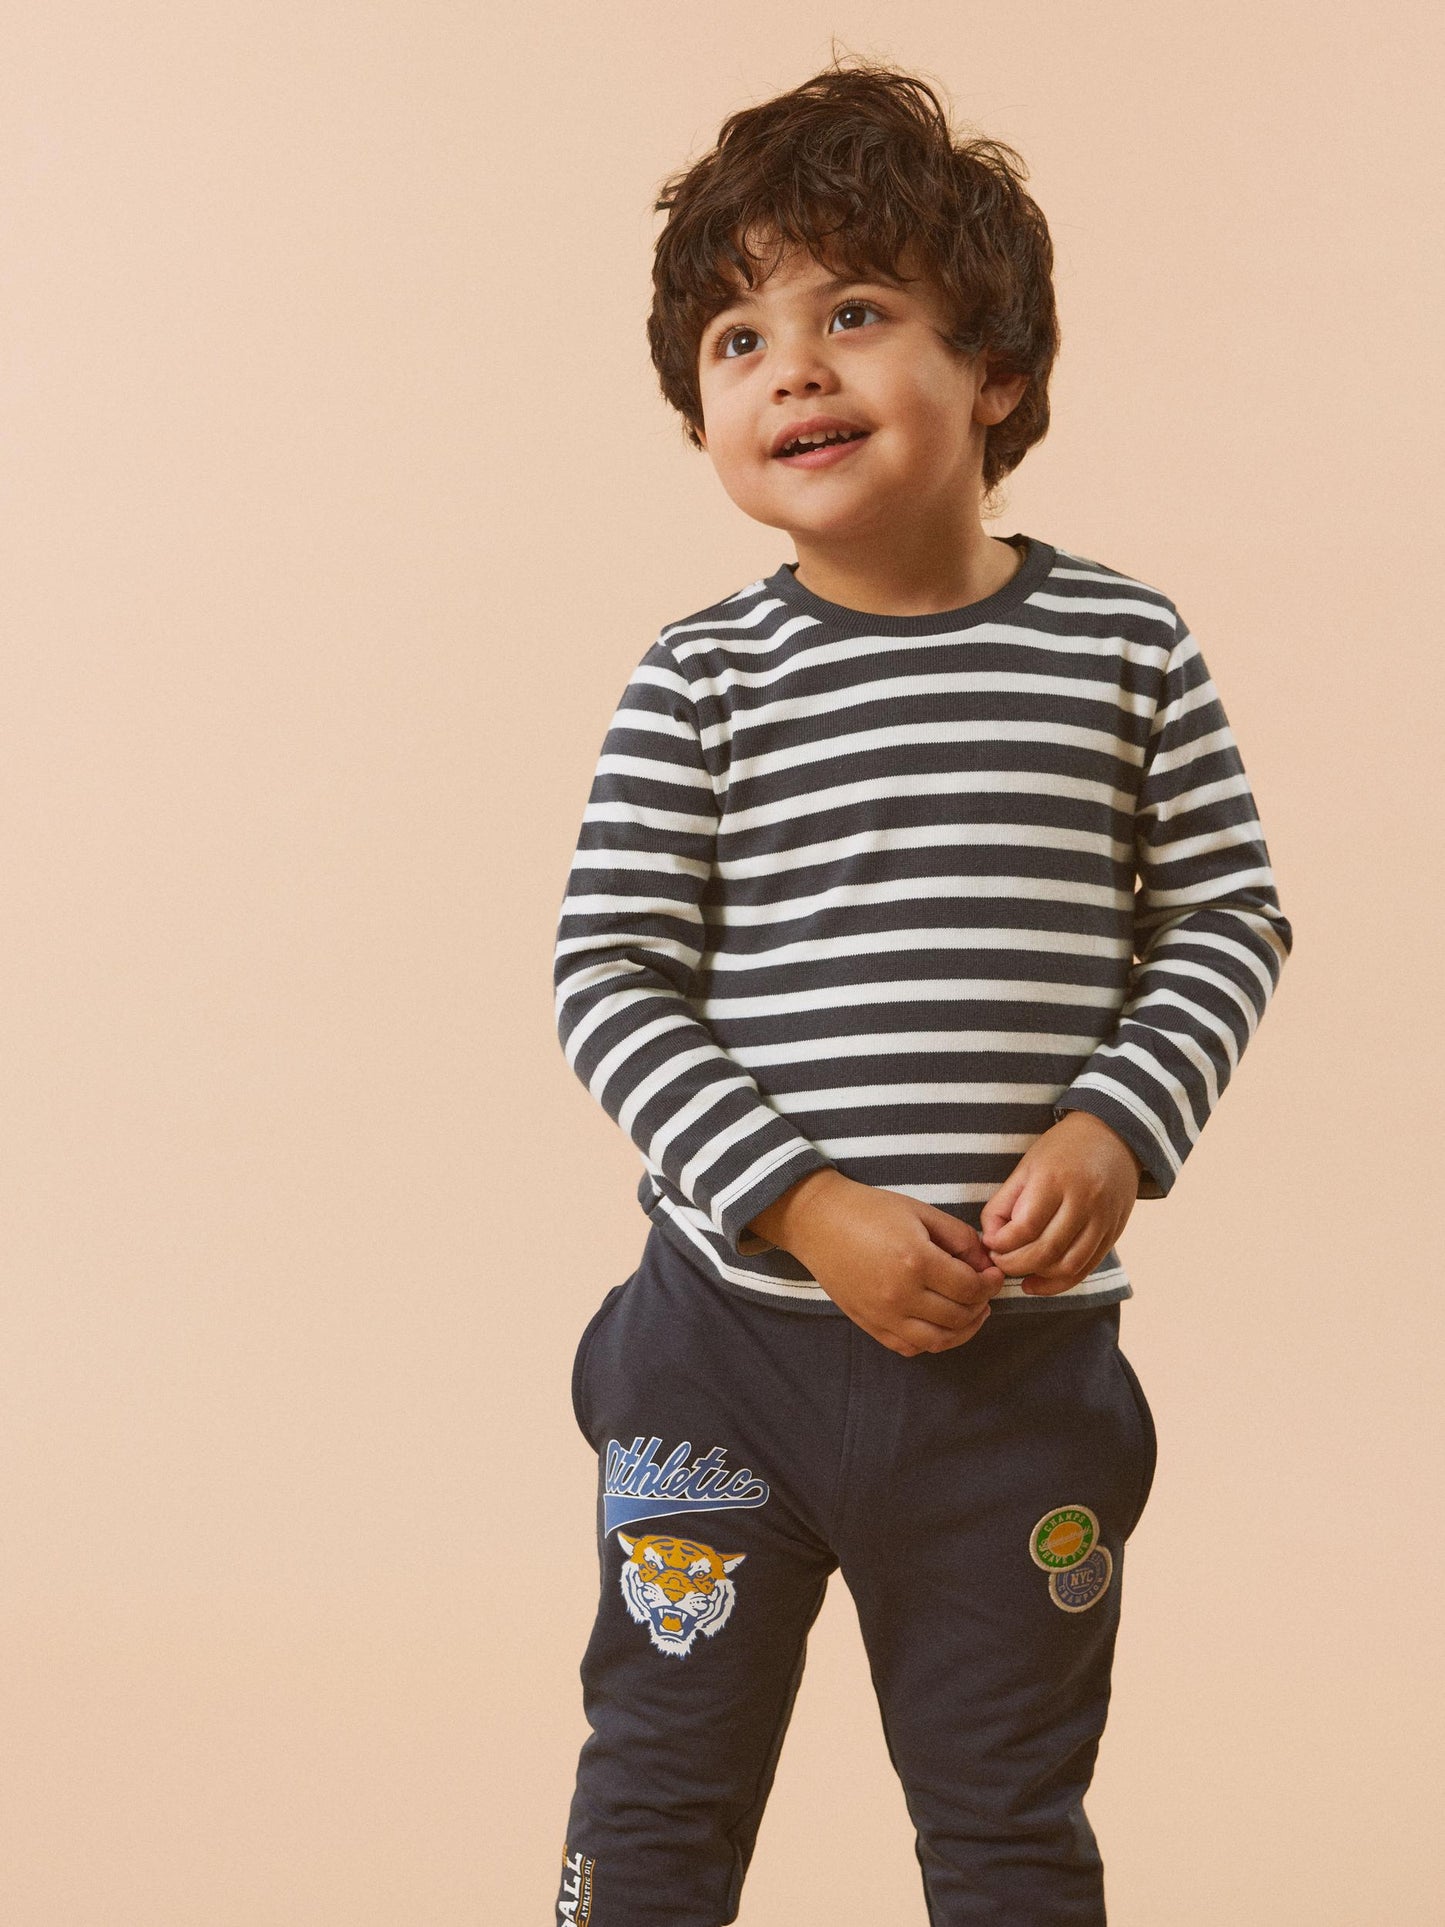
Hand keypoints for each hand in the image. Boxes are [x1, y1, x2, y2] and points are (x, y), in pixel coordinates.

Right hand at [748, 1169, 1006, 1355]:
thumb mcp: (921, 1212)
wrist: (819, 1222)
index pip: (970, 1288)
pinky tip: (940, 1323)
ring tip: (971, 1312)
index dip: (991, 1284)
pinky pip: (910, 1347)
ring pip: (938, 1341)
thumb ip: (960, 1238)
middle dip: (981, 1305)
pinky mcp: (870, 1325)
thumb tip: (985, 1265)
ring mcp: (883, 1315)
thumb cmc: (870, 1210)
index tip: (994, 1274)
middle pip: (959, 1317)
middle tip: (984, 1291)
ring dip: (964, 1330)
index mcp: (916, 1261)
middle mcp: (900, 1295)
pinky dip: (932, 1341)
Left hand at [979, 1111, 1140, 1294]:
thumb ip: (1004, 1203)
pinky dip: (1059, 1283)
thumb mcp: (1026, 1166)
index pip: (1025, 1226)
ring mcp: (1102, 1219)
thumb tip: (990, 1240)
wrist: (1113, 1136)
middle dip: (1014, 1265)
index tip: (990, 1244)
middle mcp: (1083, 1200)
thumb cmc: (1061, 1150)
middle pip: (1046, 1251)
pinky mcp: (1113, 1233)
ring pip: (1068, 1265)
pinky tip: (1038, 1282)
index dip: (1001, 1244)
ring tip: (1018, 1272)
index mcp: (1056, 1179)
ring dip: (1037, 1277)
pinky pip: (1086, 1269)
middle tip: (998, 1263)